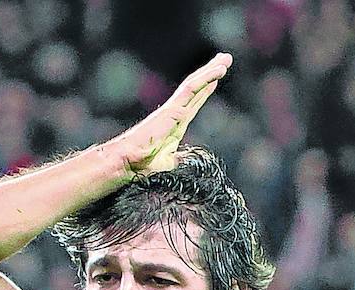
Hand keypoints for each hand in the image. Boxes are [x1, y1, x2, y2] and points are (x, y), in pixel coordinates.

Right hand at [107, 53, 231, 176]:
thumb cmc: (143, 165)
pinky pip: (192, 89)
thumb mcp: (169, 163)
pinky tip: (219, 70)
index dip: (205, 89)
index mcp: (176, 124)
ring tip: (226, 59)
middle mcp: (176, 112)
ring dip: (211, 70)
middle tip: (225, 59)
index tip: (216, 78)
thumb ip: (179, 159)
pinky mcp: (173, 109)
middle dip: (210, 73)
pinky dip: (206, 78)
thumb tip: (185, 163)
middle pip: (196, 88)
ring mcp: (174, 109)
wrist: (129, 162)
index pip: (194, 101)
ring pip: (195, 84)